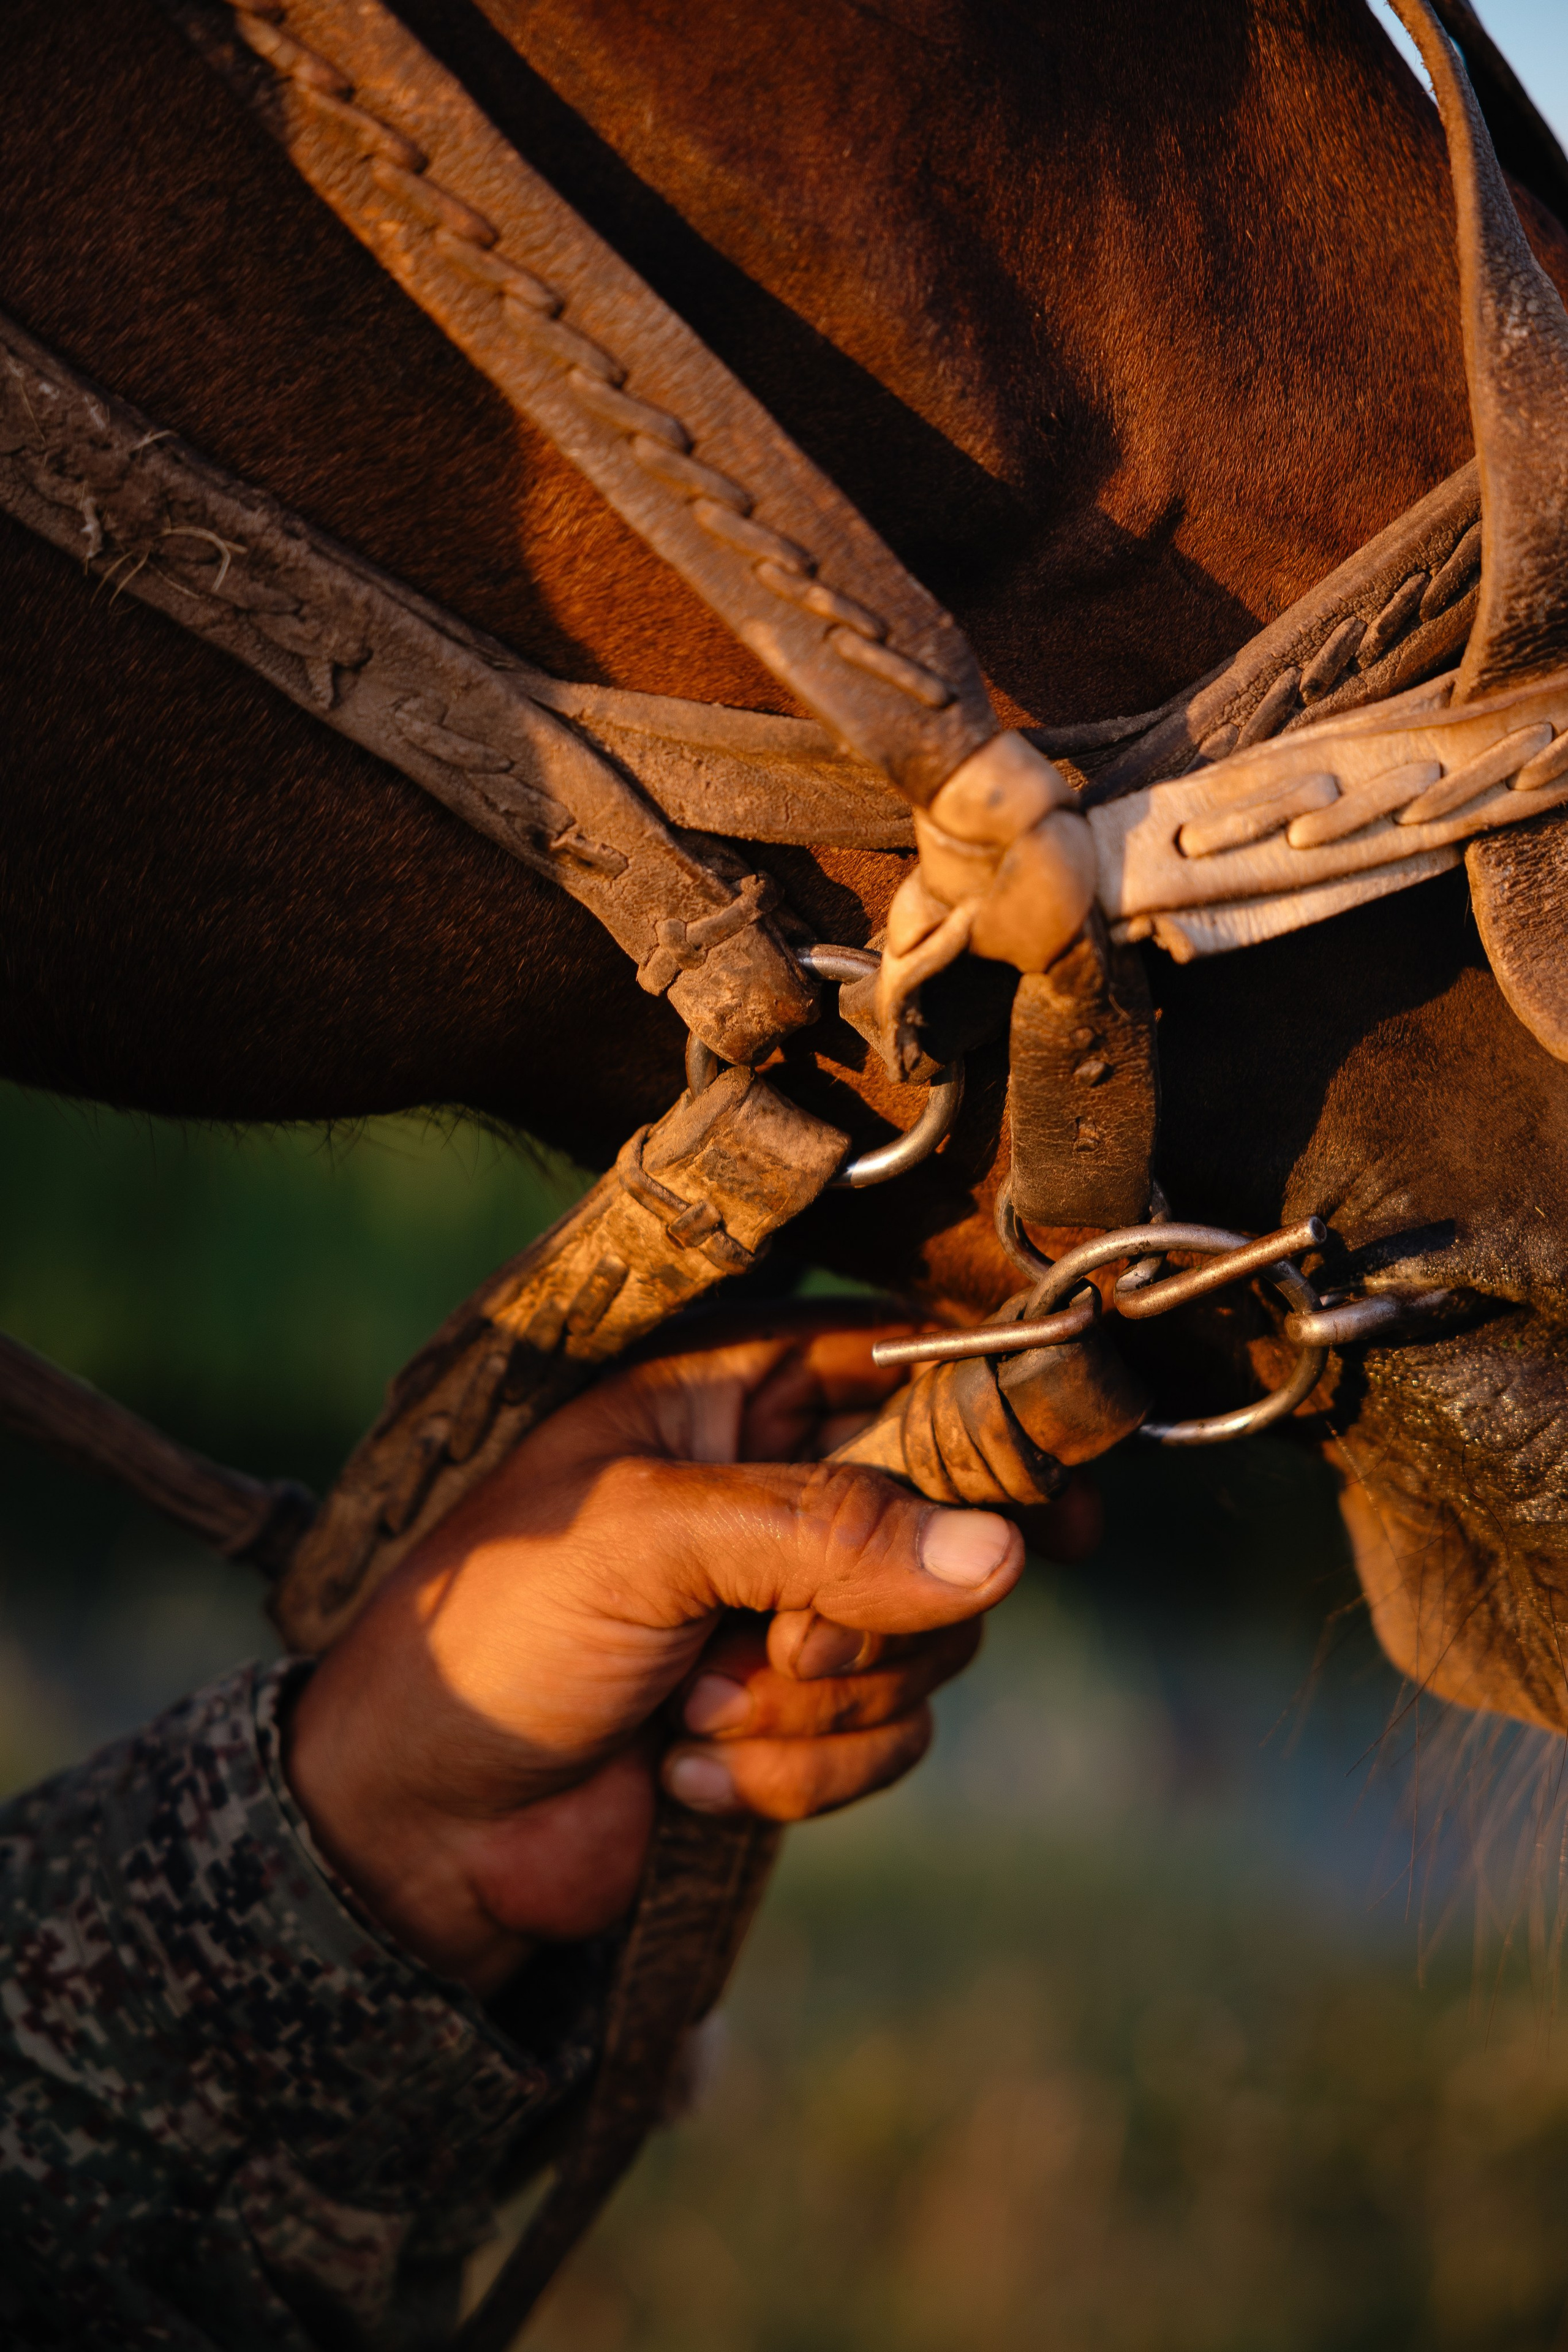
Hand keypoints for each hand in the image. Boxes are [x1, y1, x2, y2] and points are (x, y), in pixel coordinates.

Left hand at [285, 1321, 1077, 1994]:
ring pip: (927, 1645)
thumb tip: (1005, 1551)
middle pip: (942, 1526)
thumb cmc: (494, 1635)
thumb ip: (823, 1531)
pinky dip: (791, 1775)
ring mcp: (790, 1609)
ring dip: (810, 1709)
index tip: (1059, 1510)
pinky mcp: (795, 1721)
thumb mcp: (644, 1542)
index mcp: (726, 1394)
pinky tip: (680, 1775)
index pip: (903, 1366)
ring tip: (684, 1714)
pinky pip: (888, 1741)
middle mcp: (776, 1490)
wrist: (414, 1829)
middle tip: (766, 1645)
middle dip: (861, 1617)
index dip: (991, 1425)